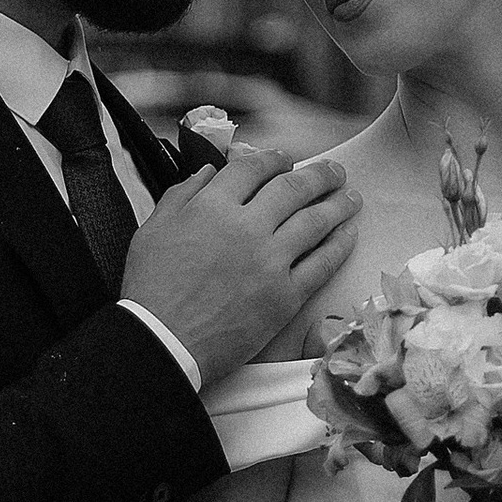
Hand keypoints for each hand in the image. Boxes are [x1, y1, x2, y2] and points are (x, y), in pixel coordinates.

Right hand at [121, 142, 363, 384]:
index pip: (253, 169)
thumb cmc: (151, 287)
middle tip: (334, 171)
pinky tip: (349, 234)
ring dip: (337, 205)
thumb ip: (182, 194)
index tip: (286, 159)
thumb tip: (208, 172)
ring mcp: (270, 261)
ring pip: (314, 222)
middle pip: (293, 189)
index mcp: (213, 206)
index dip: (274, 159)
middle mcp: (247, 226)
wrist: (163, 341)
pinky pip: (321, 264)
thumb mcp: (153, 228)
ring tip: (350, 196)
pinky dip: (339, 245)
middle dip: (318, 175)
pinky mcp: (285, 296)